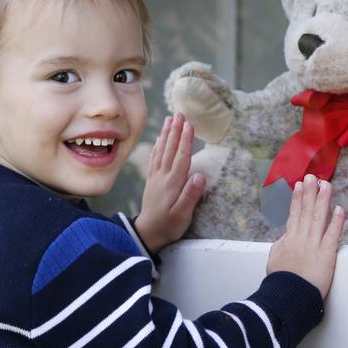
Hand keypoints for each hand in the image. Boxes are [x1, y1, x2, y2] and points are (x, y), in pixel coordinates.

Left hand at [134, 113, 205, 251]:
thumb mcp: (182, 215)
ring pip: (161, 150)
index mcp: (173, 183)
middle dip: (176, 130)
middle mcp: (163, 176)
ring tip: (170, 119)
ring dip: (166, 134)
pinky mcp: (152, 181)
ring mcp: (156, 177)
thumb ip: (190, 195)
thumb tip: (200, 176)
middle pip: (170, 149)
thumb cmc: (168, 226)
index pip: (181, 157)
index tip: (189, 124)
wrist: (148, 234)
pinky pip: (154, 158)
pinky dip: (157, 146)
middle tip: (180, 113)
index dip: (185, 140)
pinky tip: (159, 138)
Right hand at [266, 174, 344, 299]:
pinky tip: (340, 209)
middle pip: (306, 210)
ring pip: (318, 218)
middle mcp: (301, 238)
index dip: (297, 199)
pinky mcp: (326, 256)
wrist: (287, 297)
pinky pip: (332, 235)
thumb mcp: (274, 260)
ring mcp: (313, 245)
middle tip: (312, 176)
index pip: (294, 214)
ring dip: (322, 199)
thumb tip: (285, 237)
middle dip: (309, 192)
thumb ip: (280, 246)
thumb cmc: (280, 282)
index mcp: (288, 240)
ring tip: (326, 184)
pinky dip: (336, 222)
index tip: (300, 185)